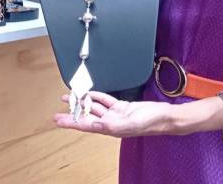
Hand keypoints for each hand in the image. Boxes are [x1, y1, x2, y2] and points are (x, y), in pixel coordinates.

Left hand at [53, 91, 172, 137]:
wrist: (164, 116)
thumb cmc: (150, 122)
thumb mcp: (129, 124)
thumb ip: (111, 125)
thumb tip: (94, 124)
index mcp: (110, 128)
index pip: (85, 125)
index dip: (71, 122)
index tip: (58, 120)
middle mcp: (110, 121)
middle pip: (86, 116)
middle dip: (73, 112)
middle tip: (60, 108)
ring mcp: (115, 114)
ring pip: (95, 107)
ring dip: (83, 101)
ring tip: (71, 97)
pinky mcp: (122, 106)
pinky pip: (106, 100)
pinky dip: (98, 96)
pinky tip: (90, 93)